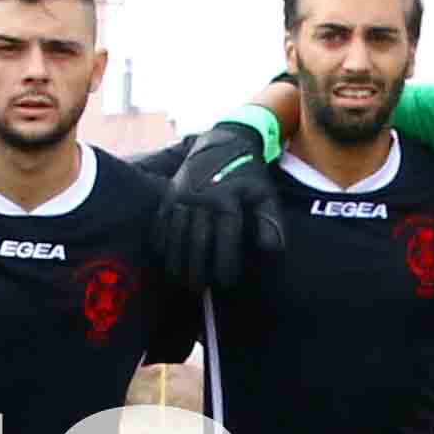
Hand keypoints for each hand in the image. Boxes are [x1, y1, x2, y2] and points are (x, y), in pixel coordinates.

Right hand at [148, 119, 284, 294]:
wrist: (222, 143)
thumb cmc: (248, 175)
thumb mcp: (265, 193)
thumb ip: (271, 221)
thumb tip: (273, 249)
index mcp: (227, 199)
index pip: (226, 238)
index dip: (225, 262)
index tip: (226, 282)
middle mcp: (201, 198)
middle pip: (196, 240)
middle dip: (197, 268)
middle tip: (198, 290)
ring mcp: (181, 196)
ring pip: (176, 234)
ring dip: (176, 261)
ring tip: (180, 282)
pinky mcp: (168, 194)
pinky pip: (160, 222)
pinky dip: (160, 242)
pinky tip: (164, 260)